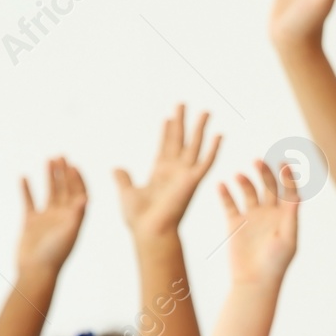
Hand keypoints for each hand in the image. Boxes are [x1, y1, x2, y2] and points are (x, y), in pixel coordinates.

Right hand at [17, 157, 87, 275]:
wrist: (36, 271)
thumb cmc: (54, 255)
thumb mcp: (69, 234)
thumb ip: (76, 216)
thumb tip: (85, 198)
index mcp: (74, 218)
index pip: (79, 194)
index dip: (77, 179)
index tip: (73, 165)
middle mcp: (62, 216)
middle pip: (65, 189)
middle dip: (64, 172)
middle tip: (61, 155)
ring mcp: (46, 218)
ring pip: (49, 192)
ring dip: (49, 176)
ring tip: (48, 159)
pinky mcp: (31, 222)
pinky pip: (29, 202)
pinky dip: (27, 189)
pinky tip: (24, 176)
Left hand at [115, 104, 221, 239]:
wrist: (150, 231)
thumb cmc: (139, 218)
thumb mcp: (127, 192)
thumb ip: (123, 179)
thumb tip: (116, 168)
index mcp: (159, 173)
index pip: (165, 147)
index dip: (167, 132)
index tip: (169, 117)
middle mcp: (174, 171)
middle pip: (180, 140)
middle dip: (182, 121)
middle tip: (183, 104)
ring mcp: (186, 175)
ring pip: (195, 146)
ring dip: (200, 128)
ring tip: (205, 111)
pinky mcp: (193, 181)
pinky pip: (206, 162)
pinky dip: (214, 149)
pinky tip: (219, 134)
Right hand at [222, 162, 298, 284]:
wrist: (254, 281)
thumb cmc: (275, 263)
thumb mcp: (287, 239)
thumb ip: (291, 216)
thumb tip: (297, 194)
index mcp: (286, 216)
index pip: (288, 190)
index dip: (287, 175)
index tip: (283, 162)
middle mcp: (269, 213)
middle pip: (269, 186)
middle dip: (265, 173)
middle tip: (257, 162)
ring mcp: (252, 216)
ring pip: (248, 191)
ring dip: (245, 181)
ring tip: (239, 176)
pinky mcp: (235, 223)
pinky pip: (229, 203)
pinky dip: (225, 193)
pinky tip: (221, 184)